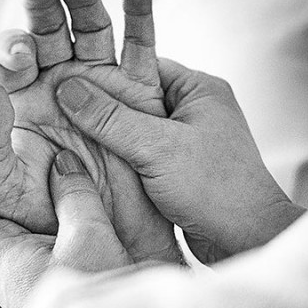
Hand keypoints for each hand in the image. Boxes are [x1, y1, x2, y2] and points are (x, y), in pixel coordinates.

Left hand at [0, 0, 180, 262]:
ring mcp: (97, 85)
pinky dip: (139, 11)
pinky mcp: (136, 92)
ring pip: (90, 31)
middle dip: (40, 9)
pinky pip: (139, 46)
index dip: (11, 49)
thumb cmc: (41, 218)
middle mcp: (56, 86)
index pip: (9, 59)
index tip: (22, 58)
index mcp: (20, 102)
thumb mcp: (0, 186)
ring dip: (83, 3)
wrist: (97, 242)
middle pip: (46, 34)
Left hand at [0, 149, 130, 307]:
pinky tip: (74, 225)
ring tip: (57, 186)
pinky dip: (48, 235)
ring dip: (32, 213)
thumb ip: (75, 194)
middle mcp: (3, 277)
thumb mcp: (91, 237)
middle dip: (9, 189)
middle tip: (32, 161)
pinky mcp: (44, 301)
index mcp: (2, 257)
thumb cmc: (98, 296)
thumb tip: (63, 164)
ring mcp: (22, 292)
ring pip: (17, 240)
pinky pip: (36, 258)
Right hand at [55, 58, 306, 262]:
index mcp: (198, 89)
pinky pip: (137, 154)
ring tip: (69, 137)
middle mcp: (193, 110)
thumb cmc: (217, 189)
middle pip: (133, 97)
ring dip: (106, 137)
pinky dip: (116, 159)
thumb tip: (67, 89)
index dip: (102, 73)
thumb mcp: (158, 148)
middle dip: (99, 107)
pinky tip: (92, 165)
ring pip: (132, 129)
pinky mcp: (177, 168)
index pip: (140, 67)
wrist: (247, 241)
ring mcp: (185, 140)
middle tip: (60, 109)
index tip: (67, 80)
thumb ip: (111, 119)